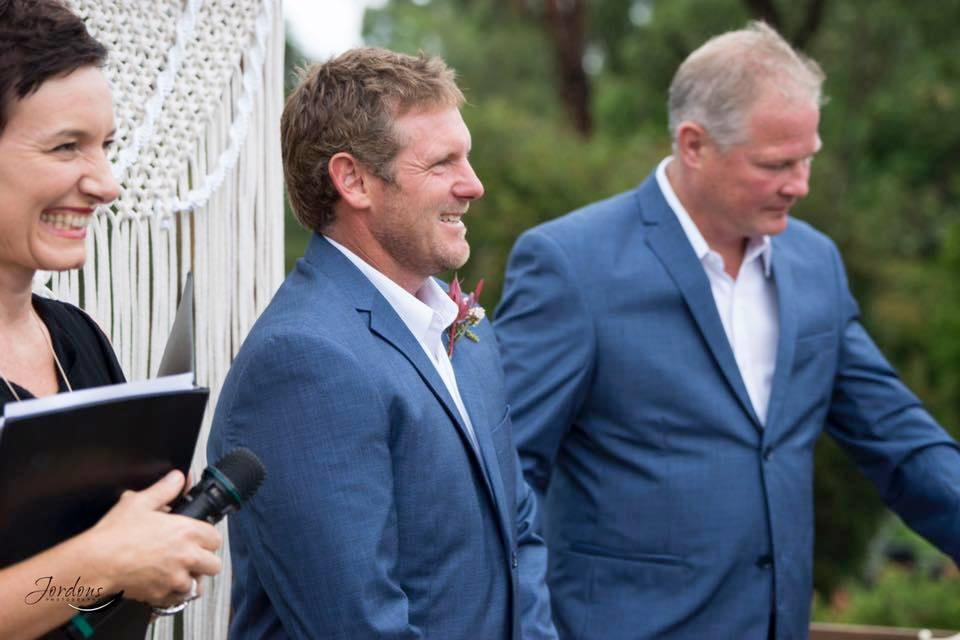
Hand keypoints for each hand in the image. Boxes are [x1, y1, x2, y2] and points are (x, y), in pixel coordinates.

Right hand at [80, 470, 222, 604]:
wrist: (95, 563)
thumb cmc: (115, 534)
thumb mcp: (140, 502)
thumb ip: (164, 489)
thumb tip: (177, 479)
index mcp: (187, 532)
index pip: (216, 538)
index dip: (207, 537)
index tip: (198, 538)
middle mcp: (186, 557)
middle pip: (214, 564)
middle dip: (205, 561)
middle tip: (190, 556)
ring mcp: (175, 579)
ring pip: (197, 584)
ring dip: (189, 579)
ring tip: (174, 571)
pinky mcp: (161, 595)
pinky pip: (177, 599)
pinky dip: (173, 594)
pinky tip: (162, 583)